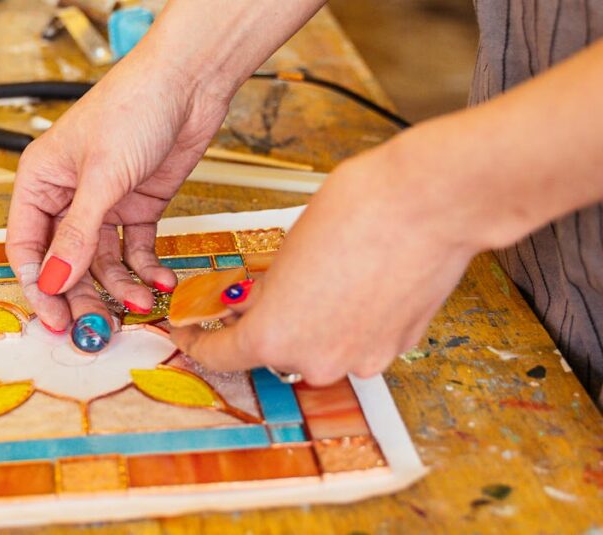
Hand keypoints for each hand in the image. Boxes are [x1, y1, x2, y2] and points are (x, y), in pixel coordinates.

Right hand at [6, 54, 231, 332]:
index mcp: (40, 182)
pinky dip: (148, 268)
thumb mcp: (101, 177)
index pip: (26, 247)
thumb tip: (54, 283)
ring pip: (103, 261)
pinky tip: (162, 282)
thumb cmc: (132, 108)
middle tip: (99, 328)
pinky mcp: (139, 205)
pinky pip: (137, 249)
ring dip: (121, 286)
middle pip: (66, 262)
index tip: (55, 319)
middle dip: (82, 295)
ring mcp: (105, 203)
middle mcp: (68, 196)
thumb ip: (77, 234)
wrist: (189, 81)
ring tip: (143, 304)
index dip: (39, 286)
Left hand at [171, 143, 479, 384]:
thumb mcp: (284, 250)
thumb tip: (255, 304)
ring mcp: (362, 358)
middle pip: (274, 352)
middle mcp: (316, 361)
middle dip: (266, 324)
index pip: (220, 356)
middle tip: (264, 292)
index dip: (200, 341)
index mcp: (273, 337)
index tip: (191, 332)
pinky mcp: (398, 347)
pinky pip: (358, 341)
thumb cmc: (358, 211)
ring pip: (319, 349)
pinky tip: (355, 284)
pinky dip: (349, 321)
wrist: (429, 203)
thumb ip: (264, 290)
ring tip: (321, 278)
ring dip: (311, 324)